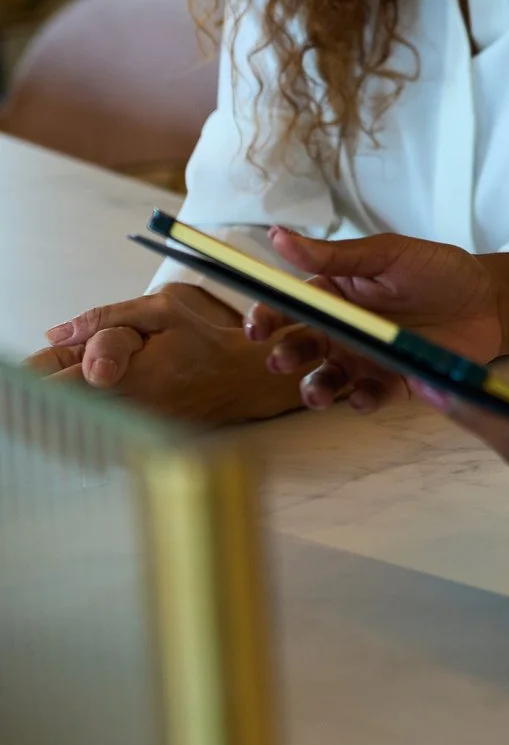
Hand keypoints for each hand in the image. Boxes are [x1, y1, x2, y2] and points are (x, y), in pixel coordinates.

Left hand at [29, 283, 303, 423]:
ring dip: (65, 397)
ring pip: (74, 417)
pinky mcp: (138, 435)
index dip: (36, 374)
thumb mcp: (163, 309)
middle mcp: (124, 408)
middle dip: (46, 382)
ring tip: (69, 376)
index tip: (27, 369)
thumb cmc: (206, 340)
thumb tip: (56, 333)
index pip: (57, 384)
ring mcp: (131, 427)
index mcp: (126, 376)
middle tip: (45, 368)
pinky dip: (87, 409)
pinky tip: (100, 390)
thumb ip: (106, 317)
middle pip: (57, 405)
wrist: (245, 379)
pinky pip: (96, 424)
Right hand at [254, 229, 502, 410]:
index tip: (259, 327)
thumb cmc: (437, 270)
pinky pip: (367, 397)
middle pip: (300, 348)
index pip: (289, 307)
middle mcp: (342, 331)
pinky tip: (360, 396)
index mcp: (335, 295)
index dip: (267, 317)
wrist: (490, 301)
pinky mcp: (392, 383)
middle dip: (286, 357)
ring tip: (316, 391)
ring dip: (313, 389)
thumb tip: (278, 236)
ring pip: (325, 380)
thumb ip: (336, 255)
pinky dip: (359, 400)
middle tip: (281, 360)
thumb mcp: (388, 254)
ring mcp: (365, 360)